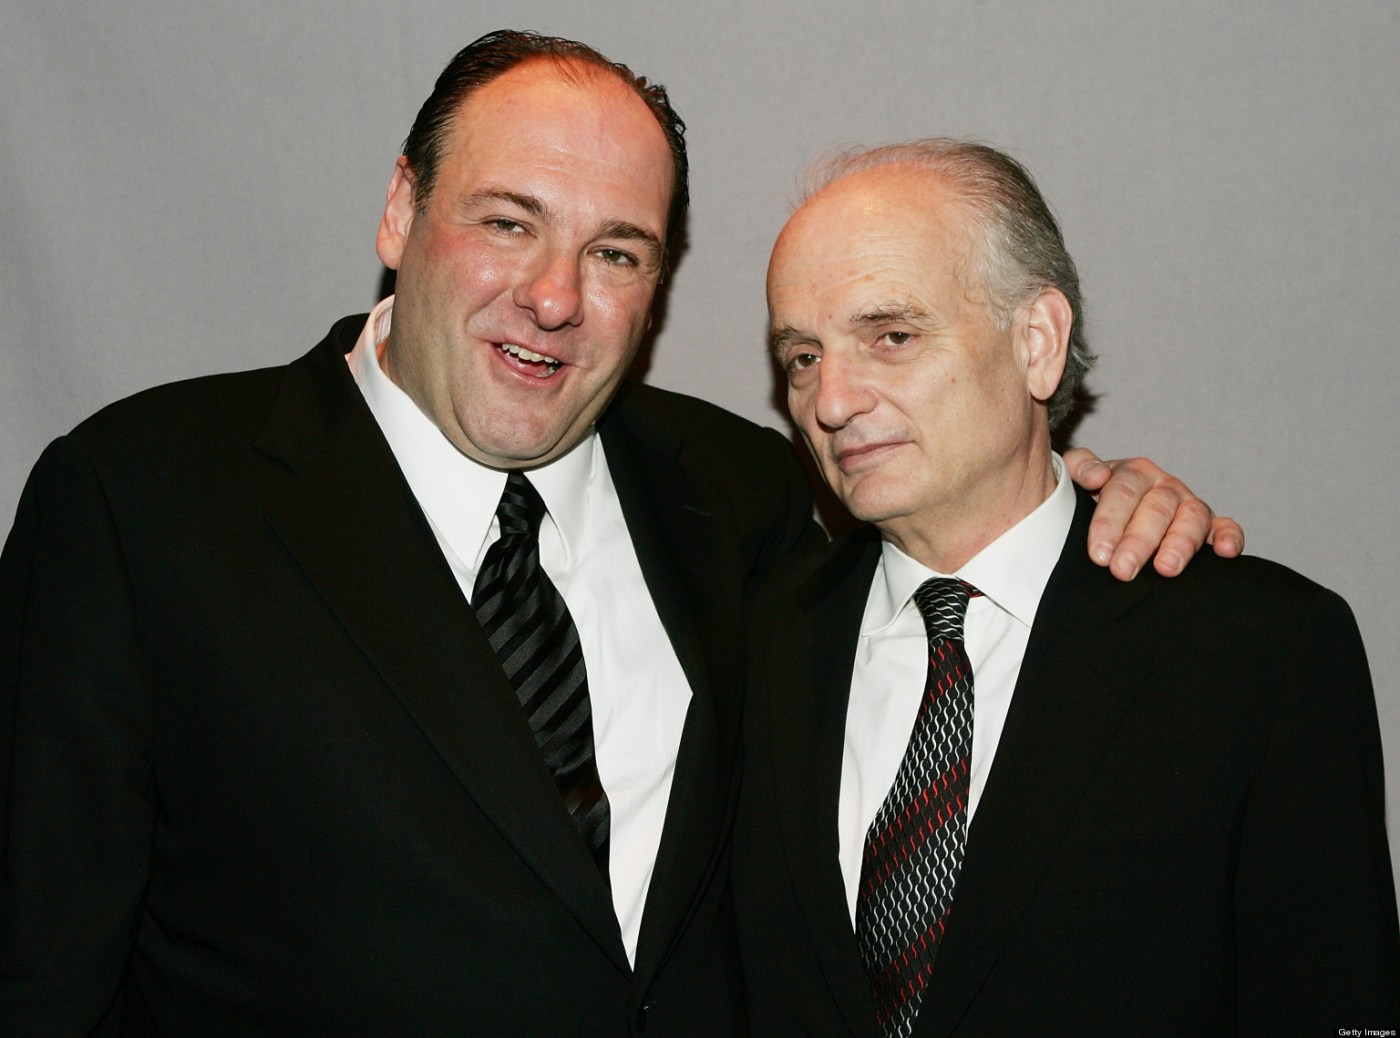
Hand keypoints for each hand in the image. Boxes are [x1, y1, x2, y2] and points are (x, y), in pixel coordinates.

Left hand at [1063, 447, 1243, 580]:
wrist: (1111, 508)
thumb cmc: (1093, 497)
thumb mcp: (1077, 477)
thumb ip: (1079, 467)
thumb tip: (1096, 476)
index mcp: (1133, 473)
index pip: (1122, 493)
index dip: (1110, 522)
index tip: (1099, 553)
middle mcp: (1164, 486)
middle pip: (1155, 509)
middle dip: (1138, 542)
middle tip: (1122, 569)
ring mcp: (1188, 505)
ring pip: (1191, 518)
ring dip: (1180, 544)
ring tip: (1165, 568)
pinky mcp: (1209, 525)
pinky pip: (1225, 527)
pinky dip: (1230, 536)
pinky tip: (1226, 552)